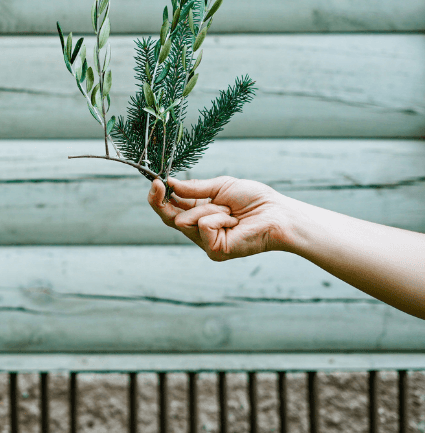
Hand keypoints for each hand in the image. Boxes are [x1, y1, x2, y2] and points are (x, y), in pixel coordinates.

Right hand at [147, 176, 297, 260]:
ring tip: (228, 210)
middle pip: (168, 218)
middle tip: (158, 184)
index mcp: (200, 213)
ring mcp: (206, 242)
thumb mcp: (220, 187)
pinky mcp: (215, 250)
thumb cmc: (254, 200)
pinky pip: (203, 226)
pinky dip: (217, 217)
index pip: (171, 208)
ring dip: (206, 208)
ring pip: (184, 220)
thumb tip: (170, 183)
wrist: (277, 213)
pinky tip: (233, 220)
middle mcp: (200, 230)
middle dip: (161, 201)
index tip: (155, 181)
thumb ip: (194, 188)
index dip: (159, 197)